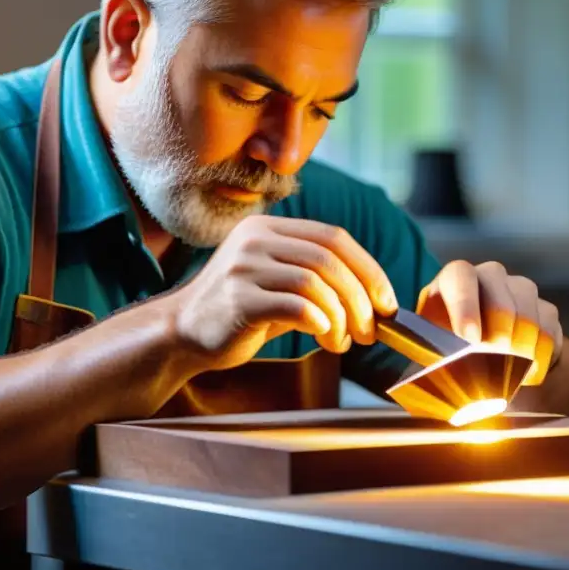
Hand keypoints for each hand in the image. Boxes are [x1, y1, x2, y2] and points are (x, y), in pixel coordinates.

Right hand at [169, 214, 398, 371]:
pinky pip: (294, 306)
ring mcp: (244, 267)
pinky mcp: (238, 298)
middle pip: (328, 259)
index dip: (368, 269)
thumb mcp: (279, 282)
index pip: (334, 237)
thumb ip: (317, 278)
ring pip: (315, 283)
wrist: (182, 333)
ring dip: (341, 317)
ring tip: (343, 341)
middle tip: (370, 331)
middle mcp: (256, 239)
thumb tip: (376, 298)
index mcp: (269, 228)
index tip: (386, 301)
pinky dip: (320, 323)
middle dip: (360, 298)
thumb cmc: (239, 313)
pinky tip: (324, 338)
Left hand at [416, 260, 561, 385]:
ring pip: (526, 297)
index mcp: (451, 284)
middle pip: (496, 279)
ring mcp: (516, 289)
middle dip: (498, 322)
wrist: (480, 367)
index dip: (465, 303)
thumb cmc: (448, 357)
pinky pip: (549, 320)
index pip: (459, 276)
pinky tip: (529, 375)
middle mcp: (485, 278)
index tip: (470, 338)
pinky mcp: (543, 308)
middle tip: (497, 356)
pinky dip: (542, 350)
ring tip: (512, 371)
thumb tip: (454, 372)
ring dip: (521, 337)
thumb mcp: (437, 357)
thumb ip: (441, 359)